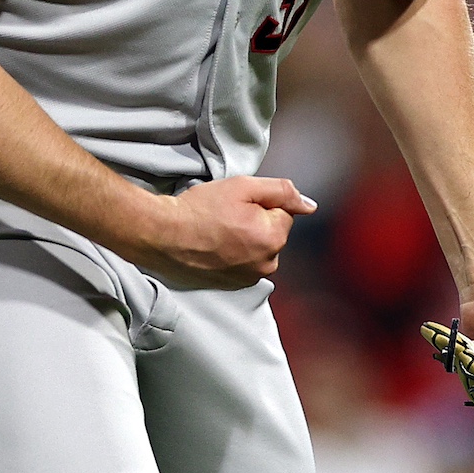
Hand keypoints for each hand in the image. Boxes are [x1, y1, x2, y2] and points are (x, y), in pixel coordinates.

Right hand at [129, 176, 316, 287]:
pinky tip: (215, 246)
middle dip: (257, 222)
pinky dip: (235, 254)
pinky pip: (246, 263)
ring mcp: (249, 278)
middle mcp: (266, 264)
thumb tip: (310, 206)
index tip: (237, 204)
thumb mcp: (244, 186)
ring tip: (218, 231)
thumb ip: (283, 192)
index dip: (261, 203)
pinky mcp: (233, 285)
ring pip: (259, 248)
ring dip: (246, 239)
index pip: (283, 213)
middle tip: (227, 216)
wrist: (164, 235)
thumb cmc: (201, 208)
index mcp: (273, 239)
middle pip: (273, 233)